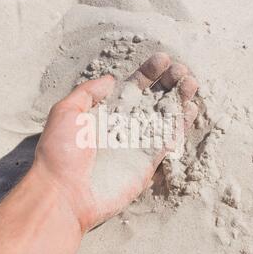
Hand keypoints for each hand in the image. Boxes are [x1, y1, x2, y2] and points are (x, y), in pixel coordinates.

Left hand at [31, 53, 198, 232]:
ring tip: (191, 83)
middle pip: (152, 99)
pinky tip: (191, 109)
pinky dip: (180, 125)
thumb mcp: (66, 112)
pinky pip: (168, 140)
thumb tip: (111, 79)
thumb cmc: (61, 152)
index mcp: (105, 112)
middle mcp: (124, 125)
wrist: (64, 194)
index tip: (162, 59)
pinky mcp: (147, 162)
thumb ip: (88, 92)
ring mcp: (137, 143)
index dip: (148, 73)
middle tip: (182, 70)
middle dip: (168, 83)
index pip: (132, 87)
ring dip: (179, 100)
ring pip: (164, 117)